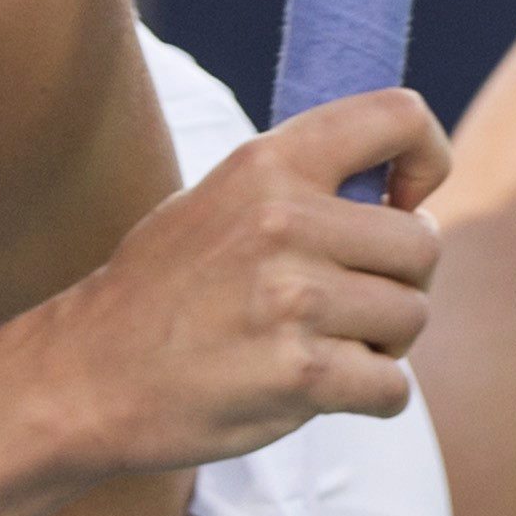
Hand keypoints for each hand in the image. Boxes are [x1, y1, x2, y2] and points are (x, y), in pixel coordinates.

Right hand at [28, 88, 448, 472]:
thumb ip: (299, 185)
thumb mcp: (218, 202)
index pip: (398, 118)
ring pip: (412, 317)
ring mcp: (293, 299)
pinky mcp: (299, 373)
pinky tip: (319, 388)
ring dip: (382, 344)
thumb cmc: (161, 291)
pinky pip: (392, 387)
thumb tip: (399, 190)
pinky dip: (370, 397)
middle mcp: (285, 221)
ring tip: (321, 345)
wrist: (87, 374)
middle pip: (422, 244)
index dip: (428, 160)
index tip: (407, 200)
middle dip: (400, 282)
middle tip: (349, 303)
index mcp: (267, 163)